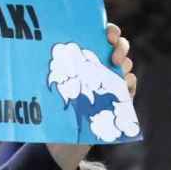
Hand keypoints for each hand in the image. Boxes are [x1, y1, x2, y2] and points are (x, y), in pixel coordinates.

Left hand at [45, 23, 136, 169]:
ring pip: (126, 65)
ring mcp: (112, 79)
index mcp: (85, 56)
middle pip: (120, 46)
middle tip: (113, 56)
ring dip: (123, 65)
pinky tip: (122, 87)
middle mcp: (101, 64)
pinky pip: (130, 85)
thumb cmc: (54, 108)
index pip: (103, 35)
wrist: (63, 138)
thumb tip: (40, 58)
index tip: (108, 35)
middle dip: (121, 47)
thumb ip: (52, 73)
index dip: (110, 31)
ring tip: (115, 71)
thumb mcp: (49, 89)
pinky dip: (128, 84)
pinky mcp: (119, 97)